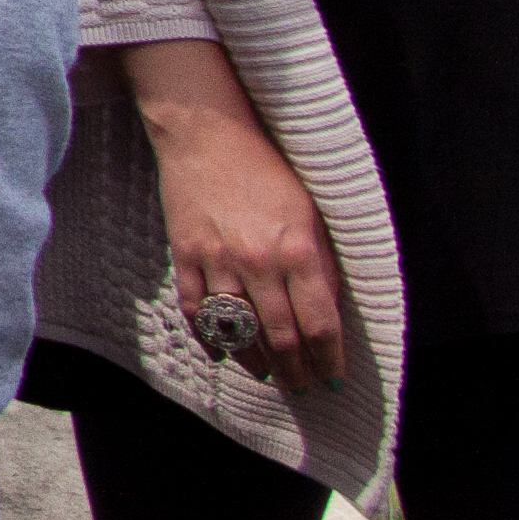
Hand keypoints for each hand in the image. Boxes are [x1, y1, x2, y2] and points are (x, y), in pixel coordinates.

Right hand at [125, 40, 351, 388]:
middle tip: (302, 387)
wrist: (208, 132)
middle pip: (281, 336)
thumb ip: (321, 262)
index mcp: (299, 250)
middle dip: (296, 370)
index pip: (319, 324)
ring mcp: (218, 260)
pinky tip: (222, 353)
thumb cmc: (267, 168)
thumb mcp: (310, 212)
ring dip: (256, 361)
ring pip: (239, 330)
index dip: (328, 360)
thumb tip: (326, 310)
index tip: (332, 379)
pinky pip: (197, 309)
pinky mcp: (186, 253)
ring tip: (269, 375)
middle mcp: (259, 262)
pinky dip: (209, 338)